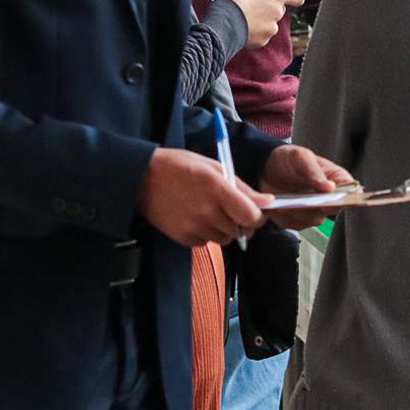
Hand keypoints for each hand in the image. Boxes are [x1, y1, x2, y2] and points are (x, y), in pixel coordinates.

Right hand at [138, 148, 265, 246]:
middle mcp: (206, 210)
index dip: (258, 217)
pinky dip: (207, 233)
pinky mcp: (183, 238)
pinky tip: (196, 217)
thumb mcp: (213, 167)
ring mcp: (194, 226)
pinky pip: (207, 242)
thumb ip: (242, 187)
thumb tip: (267, 202)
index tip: (256, 212)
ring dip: (224, 228)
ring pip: (225, 239)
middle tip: (231, 209)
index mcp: (217, 188)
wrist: (142, 178)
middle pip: (240, 230)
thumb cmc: (180, 167)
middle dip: (241, 222)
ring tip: (210, 210)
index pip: (250, 216)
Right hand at [220, 0, 305, 48]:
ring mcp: (272, 28)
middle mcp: (277, 12)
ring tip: (244, 20)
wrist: (224, 22)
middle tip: (252, 8)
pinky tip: (242, 29)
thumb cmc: (233, 0)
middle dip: (268, 10)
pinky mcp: (264, 41)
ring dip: (261, 23)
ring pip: (270, 25)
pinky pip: (261, 37)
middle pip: (279, 11)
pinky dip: (254, 34)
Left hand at [259, 145, 356, 230]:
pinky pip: (296, 224)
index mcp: (336, 180)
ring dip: (300, 210)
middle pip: (334, 209)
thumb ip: (314, 172)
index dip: (347, 198)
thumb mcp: (302, 158)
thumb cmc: (291, 159)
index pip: (352, 192)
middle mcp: (329, 198)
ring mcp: (314, 210)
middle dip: (319, 205)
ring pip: (315, 219)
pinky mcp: (298, 220)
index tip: (332, 198)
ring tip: (287, 198)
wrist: (267, 168)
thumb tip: (331, 187)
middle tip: (305, 198)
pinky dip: (286, 216)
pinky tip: (279, 204)